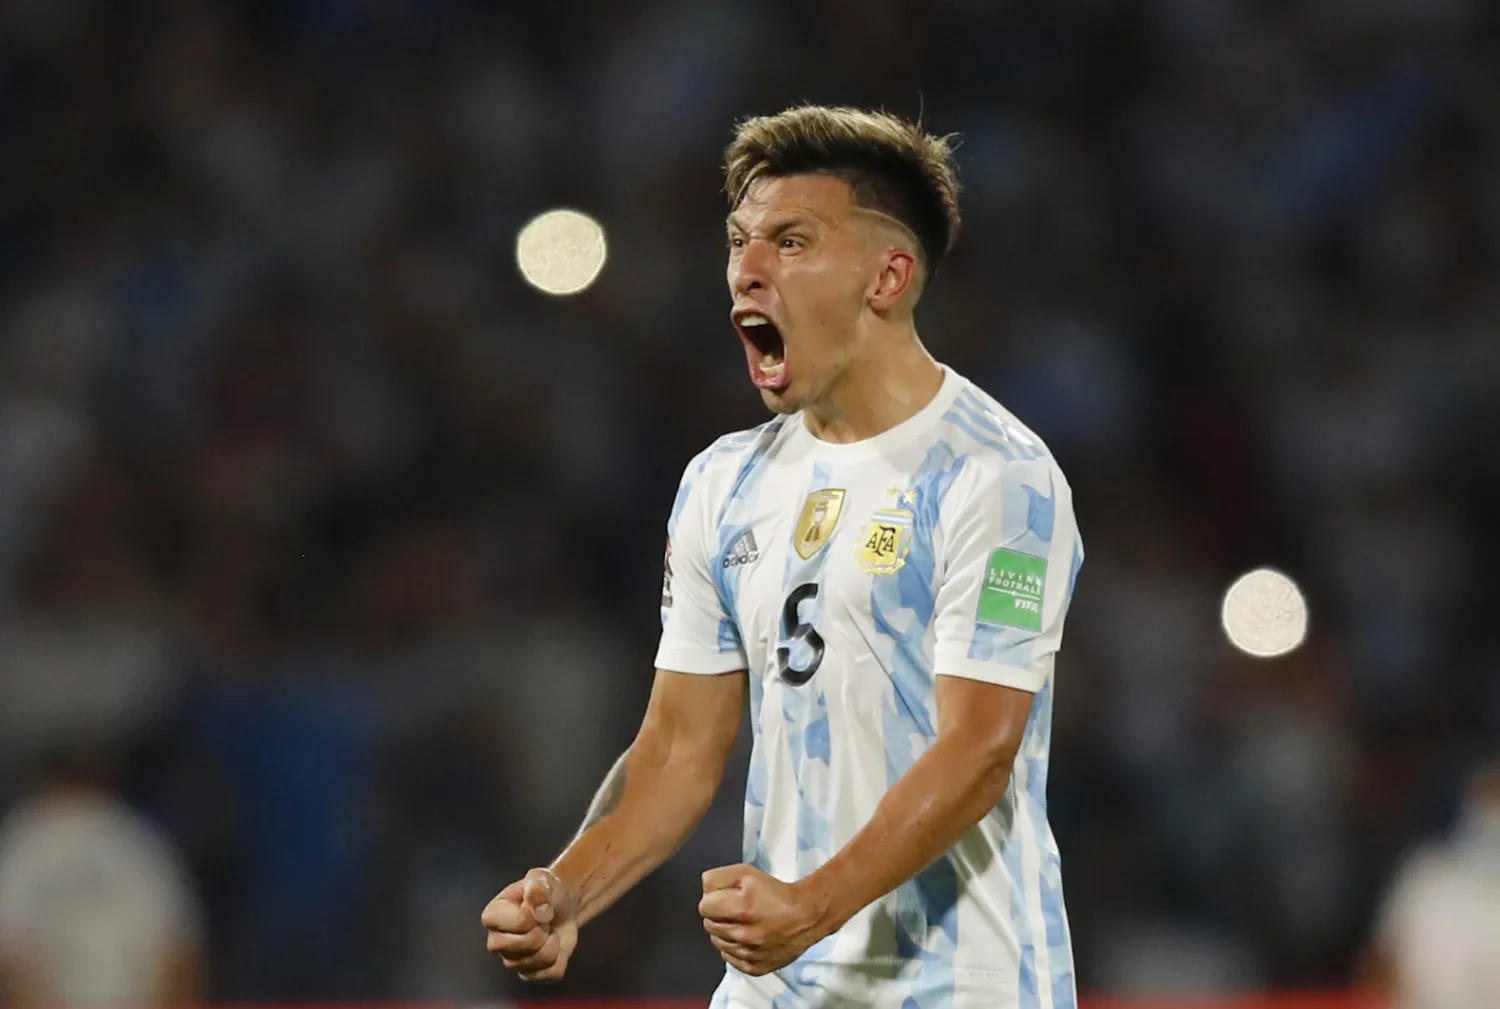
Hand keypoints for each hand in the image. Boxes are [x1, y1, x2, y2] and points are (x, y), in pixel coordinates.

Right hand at [481, 868, 578, 982]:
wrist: (561, 905)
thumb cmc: (544, 890)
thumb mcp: (541, 878)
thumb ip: (538, 889)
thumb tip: (539, 913)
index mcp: (492, 916)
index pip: (519, 924)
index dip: (535, 915)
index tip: (537, 906)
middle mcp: (496, 941)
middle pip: (522, 948)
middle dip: (542, 933)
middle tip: (544, 922)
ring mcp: (511, 960)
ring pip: (536, 964)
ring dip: (552, 945)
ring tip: (548, 931)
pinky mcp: (529, 973)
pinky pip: (550, 974)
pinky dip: (560, 959)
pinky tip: (554, 946)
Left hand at [698, 863, 829, 976]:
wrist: (806, 916)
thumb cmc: (777, 893)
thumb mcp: (746, 873)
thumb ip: (718, 878)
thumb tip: (704, 890)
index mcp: (741, 908)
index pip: (704, 907)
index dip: (714, 899)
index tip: (726, 898)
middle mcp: (743, 935)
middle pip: (709, 924)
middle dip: (719, 915)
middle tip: (736, 909)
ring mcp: (749, 954)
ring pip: (718, 942)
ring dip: (726, 931)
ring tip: (744, 923)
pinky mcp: (754, 968)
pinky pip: (729, 957)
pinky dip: (734, 948)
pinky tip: (748, 937)